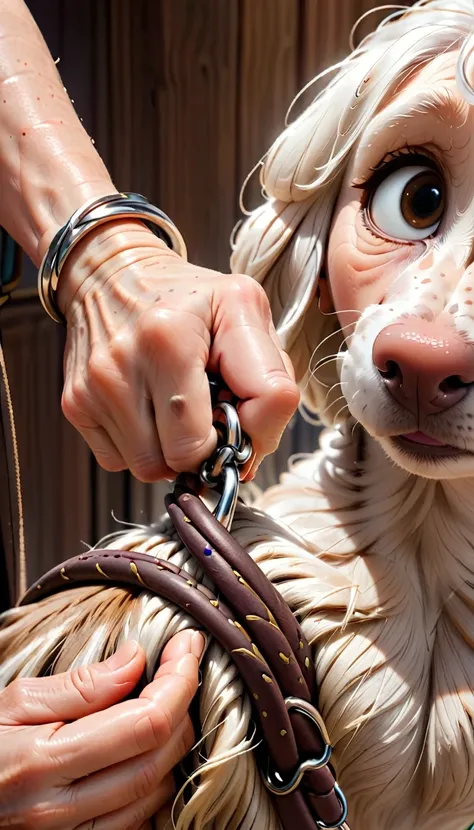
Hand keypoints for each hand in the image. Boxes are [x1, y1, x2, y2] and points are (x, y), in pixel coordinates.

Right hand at [0, 630, 203, 829]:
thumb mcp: (16, 702)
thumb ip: (80, 685)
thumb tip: (136, 659)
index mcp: (43, 764)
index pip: (145, 722)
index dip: (178, 680)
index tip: (185, 646)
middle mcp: (62, 812)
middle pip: (159, 757)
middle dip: (181, 706)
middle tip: (178, 669)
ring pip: (158, 792)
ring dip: (172, 744)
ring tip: (162, 704)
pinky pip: (141, 819)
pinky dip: (155, 780)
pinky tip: (145, 749)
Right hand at [58, 220, 298, 481]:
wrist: (111, 272)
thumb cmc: (189, 296)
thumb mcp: (245, 309)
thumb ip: (271, 377)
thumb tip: (251, 452)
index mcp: (170, 339)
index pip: (218, 436)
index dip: (244, 436)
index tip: (242, 412)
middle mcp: (123, 364)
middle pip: (182, 460)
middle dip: (206, 447)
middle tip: (210, 412)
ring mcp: (95, 388)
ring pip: (149, 469)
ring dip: (171, 450)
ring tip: (177, 406)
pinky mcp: (75, 404)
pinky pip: (118, 461)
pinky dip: (141, 446)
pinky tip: (148, 408)